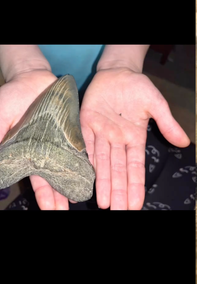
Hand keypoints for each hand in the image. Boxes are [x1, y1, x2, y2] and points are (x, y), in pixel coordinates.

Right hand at [0, 70, 73, 209]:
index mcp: (29, 153)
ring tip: (84, 196)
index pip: (37, 179)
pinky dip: (87, 159)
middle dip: (61, 194)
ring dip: (77, 180)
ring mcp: (61, 141)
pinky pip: (82, 147)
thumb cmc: (10, 99)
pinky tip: (94, 172)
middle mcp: (47, 150)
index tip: (50, 209)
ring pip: (71, 165)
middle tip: (68, 210)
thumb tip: (1, 167)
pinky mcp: (73, 131)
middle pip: (57, 176)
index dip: (44, 194)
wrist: (32, 79)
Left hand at [80, 68, 189, 209]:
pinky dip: (85, 160)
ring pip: (102, 162)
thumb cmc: (138, 87)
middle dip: (119, 191)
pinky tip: (86, 178)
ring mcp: (101, 133)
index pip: (135, 167)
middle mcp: (118, 140)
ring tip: (105, 204)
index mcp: (135, 137)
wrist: (117, 71)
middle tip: (119, 212)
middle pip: (118, 170)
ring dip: (103, 183)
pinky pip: (84, 144)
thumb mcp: (156, 104)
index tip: (136, 205)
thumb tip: (184, 142)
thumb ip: (168, 124)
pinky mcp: (85, 123)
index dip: (135, 186)